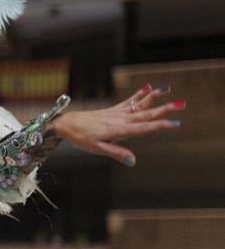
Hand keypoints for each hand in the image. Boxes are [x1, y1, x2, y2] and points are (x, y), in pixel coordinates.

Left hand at [53, 84, 183, 166]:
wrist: (67, 124)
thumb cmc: (81, 138)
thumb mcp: (98, 149)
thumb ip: (117, 153)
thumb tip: (133, 161)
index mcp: (119, 130)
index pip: (144, 128)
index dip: (160, 126)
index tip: (175, 123)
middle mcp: (121, 119)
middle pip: (146, 114)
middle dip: (164, 109)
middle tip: (182, 104)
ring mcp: (117, 113)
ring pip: (139, 104)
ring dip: (154, 96)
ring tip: (167, 88)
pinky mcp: (113, 110)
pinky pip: (129, 101)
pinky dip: (139, 94)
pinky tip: (148, 87)